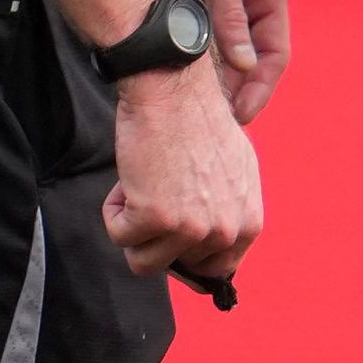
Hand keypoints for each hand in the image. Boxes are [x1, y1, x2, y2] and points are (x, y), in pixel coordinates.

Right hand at [107, 54, 263, 283]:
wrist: (174, 93)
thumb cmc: (198, 125)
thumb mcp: (235, 173)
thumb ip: (229, 213)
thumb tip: (214, 250)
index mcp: (249, 223)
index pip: (217, 269)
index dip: (186, 254)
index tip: (171, 231)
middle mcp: (226, 230)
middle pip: (173, 266)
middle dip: (155, 234)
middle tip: (157, 190)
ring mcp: (192, 228)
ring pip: (142, 260)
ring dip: (132, 226)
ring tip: (143, 185)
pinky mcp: (156, 218)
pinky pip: (119, 236)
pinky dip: (113, 210)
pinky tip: (130, 177)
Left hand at [160, 0, 290, 121]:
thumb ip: (228, 10)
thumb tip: (244, 65)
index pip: (274, 56)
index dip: (258, 90)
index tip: (237, 118)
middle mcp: (248, 1)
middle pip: (247, 62)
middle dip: (233, 94)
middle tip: (208, 124)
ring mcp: (220, 0)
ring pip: (219, 54)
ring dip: (209, 80)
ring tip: (188, 107)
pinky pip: (196, 37)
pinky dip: (188, 59)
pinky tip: (167, 75)